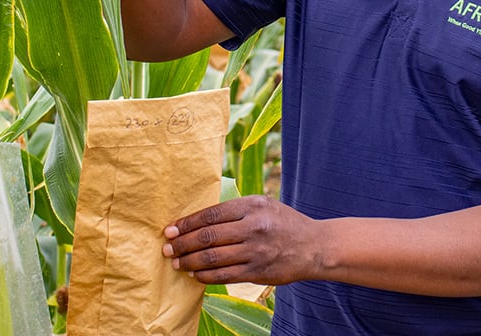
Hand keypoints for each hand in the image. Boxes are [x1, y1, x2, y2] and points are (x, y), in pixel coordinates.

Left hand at [162, 196, 323, 285]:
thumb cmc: (283, 222)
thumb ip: (236, 209)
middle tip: (167, 248)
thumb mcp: (263, 204)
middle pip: (207, 237)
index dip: (187, 223)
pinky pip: (223, 275)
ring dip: (189, 262)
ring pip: (212, 258)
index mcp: (252, 206)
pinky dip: (204, 276)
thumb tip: (198, 219)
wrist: (313, 246)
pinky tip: (195, 275)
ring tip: (177, 262)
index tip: (171, 229)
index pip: (211, 215)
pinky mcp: (257, 271)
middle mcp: (253, 227)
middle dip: (182, 243)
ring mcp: (255, 251)